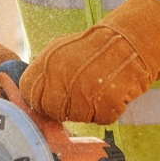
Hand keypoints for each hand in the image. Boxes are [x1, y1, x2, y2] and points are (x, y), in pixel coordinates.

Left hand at [19, 0, 159, 124]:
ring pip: (77, 117)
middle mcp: (63, 76)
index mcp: (49, 61)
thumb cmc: (96, 47)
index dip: (40, 98)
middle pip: (51, 110)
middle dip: (63, 108)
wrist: (132, 42)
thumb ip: (44, 69)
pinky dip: (107, 110)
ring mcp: (85, 91)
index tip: (51, 97)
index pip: (29, 93)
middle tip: (79, 96)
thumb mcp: (62, 48)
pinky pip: (101, 118)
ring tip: (99, 90)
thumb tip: (27, 90)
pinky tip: (112, 93)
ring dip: (88, 110)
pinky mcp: (107, 102)